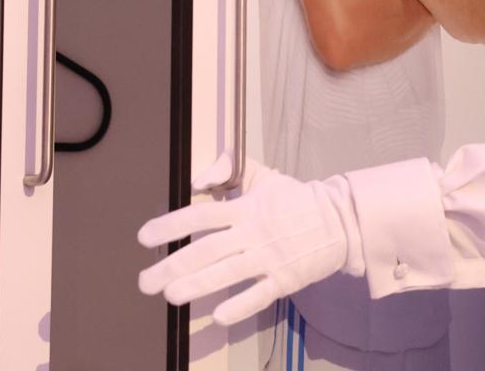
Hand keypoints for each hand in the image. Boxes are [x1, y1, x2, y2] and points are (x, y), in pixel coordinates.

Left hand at [138, 156, 359, 325]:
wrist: (340, 221)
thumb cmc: (295, 199)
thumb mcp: (265, 176)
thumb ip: (230, 169)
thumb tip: (199, 180)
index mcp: (248, 207)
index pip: (203, 215)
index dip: (172, 225)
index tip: (144, 237)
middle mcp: (254, 232)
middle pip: (207, 250)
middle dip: (172, 266)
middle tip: (145, 281)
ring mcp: (270, 257)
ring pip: (228, 273)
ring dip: (197, 285)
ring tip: (170, 296)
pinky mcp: (285, 279)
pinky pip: (260, 294)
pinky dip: (240, 305)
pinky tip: (219, 316)